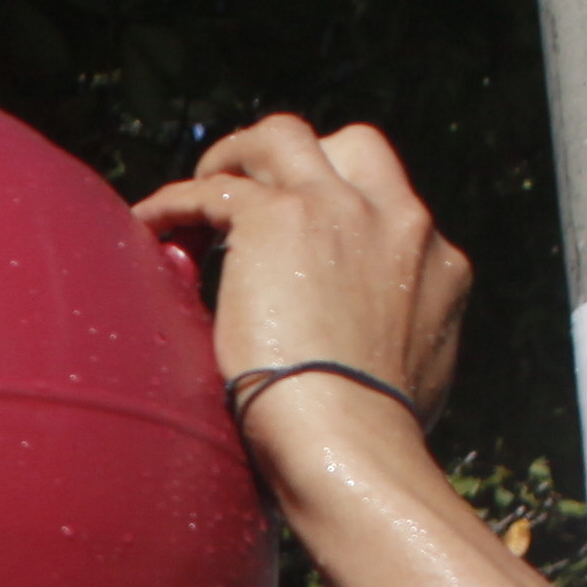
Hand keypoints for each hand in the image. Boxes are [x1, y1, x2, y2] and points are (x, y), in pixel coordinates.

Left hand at [131, 116, 468, 452]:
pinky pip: (212, 189)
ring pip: (281, 138)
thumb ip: (395, 346)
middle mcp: (399, 222)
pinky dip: (176, 201)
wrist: (350, 448)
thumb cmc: (370, 447)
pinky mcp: (276, 218)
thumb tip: (367, 358)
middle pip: (351, 147)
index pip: (390, 209)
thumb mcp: (414, 384)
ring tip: (201, 188)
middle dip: (302, 162)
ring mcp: (339, 210)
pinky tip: (149, 224)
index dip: (342, 216)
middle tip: (256, 194)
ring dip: (238, 156)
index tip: (305, 243)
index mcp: (437, 265)